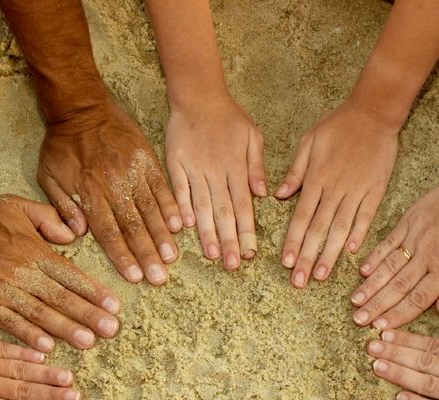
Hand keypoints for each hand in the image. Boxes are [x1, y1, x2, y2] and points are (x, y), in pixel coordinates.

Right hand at [0, 195, 120, 351]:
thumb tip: (73, 235)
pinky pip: (9, 322)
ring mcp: (1, 289)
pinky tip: (45, 348)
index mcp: (33, 250)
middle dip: (88, 314)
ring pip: (40, 312)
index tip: (114, 307)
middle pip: (61, 296)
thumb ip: (48, 218)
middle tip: (111, 330)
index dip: (94, 292)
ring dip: (65, 328)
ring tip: (87, 342)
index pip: (71, 275)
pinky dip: (27, 335)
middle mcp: (21, 272)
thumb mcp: (16, 205)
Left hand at [39, 101, 181, 284]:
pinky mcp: (146, 160)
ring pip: (149, 210)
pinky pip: (161, 187)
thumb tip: (77, 234)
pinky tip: (179, 226)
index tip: (135, 277)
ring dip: (161, 237)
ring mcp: (133, 173)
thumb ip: (61, 207)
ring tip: (172, 258)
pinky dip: (171, 207)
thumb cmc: (61, 145)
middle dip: (147, 255)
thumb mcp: (48, 176)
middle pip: (132, 227)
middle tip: (159, 278)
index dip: (123, 256)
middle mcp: (114, 187)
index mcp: (90, 194)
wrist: (81, 105)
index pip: (108, 232)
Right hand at [166, 93, 265, 270]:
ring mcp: (195, 169)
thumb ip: (256, 165)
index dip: (247, 230)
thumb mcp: (252, 136)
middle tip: (232, 265)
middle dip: (229, 240)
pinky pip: (179, 189)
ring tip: (212, 254)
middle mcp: (216, 172)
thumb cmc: (229, 117)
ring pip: (202, 205)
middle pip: (224, 211)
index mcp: (237, 168)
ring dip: (207, 231)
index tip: (250, 253)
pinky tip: (184, 227)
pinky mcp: (175, 164)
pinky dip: (181, 207)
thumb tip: (263, 194)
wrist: (197, 95)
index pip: (244, 205)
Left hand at [276, 100, 397, 286]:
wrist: (374, 111)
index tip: (285, 263)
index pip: (301, 218)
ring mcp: (356, 191)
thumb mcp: (308, 142)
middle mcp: (334, 189)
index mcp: (316, 179)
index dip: (293, 242)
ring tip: (321, 275)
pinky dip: (358, 234)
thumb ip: (295, 171)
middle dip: (307, 257)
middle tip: (299, 281)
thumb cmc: (337, 125)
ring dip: (330, 254)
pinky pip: (366, 216)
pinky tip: (350, 252)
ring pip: (340, 228)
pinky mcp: (376, 190)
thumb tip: (278, 195)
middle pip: (318, 229)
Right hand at [351, 170, 438, 328]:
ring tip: (355, 301)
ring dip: (370, 285)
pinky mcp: (408, 221)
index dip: (397, 315)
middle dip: (376, 305)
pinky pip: (387, 242)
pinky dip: (374, 257)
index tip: (380, 327)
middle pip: (397, 286)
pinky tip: (362, 271)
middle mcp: (427, 256)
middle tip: (358, 320)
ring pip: (388, 267)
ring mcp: (415, 238)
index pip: (417, 299)